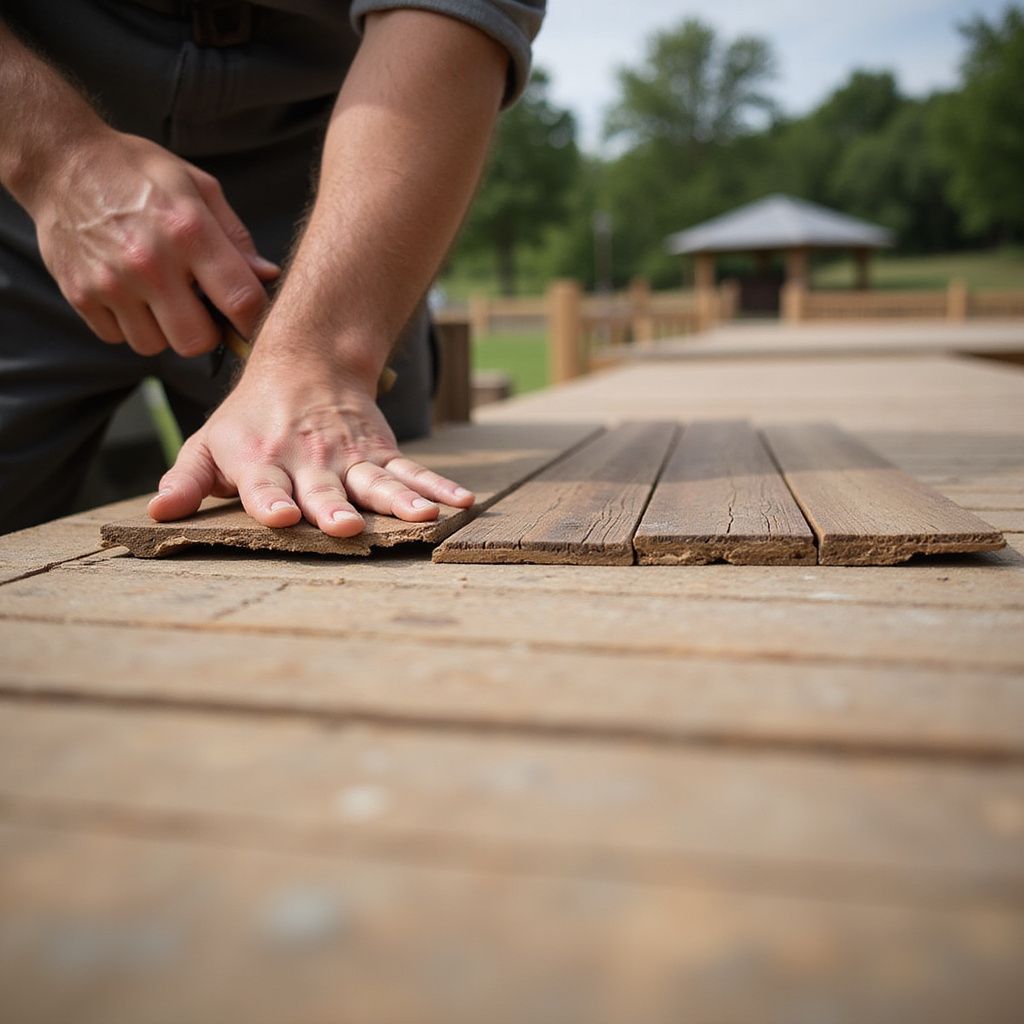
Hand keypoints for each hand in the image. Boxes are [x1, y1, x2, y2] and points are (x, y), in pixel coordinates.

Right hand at [27, 130, 278, 356]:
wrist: (61, 161)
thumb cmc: (138, 173)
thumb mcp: (197, 186)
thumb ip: (235, 237)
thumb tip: (268, 276)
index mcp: (188, 230)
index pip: (241, 301)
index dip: (254, 320)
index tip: (250, 320)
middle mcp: (149, 262)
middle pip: (196, 341)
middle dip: (204, 332)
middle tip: (199, 308)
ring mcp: (111, 282)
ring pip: (155, 346)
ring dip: (163, 330)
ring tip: (159, 297)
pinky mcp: (80, 294)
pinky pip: (118, 338)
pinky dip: (127, 325)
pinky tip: (129, 294)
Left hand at [146, 358, 474, 534]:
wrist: (306, 361)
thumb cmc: (249, 416)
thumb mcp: (208, 443)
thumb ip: (185, 480)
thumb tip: (157, 514)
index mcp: (262, 462)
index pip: (264, 485)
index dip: (270, 501)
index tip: (277, 516)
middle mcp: (309, 462)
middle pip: (324, 488)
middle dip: (335, 508)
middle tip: (345, 526)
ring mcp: (351, 457)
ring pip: (378, 482)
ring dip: (401, 501)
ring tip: (423, 518)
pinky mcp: (382, 453)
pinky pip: (413, 472)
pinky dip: (438, 486)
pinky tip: (461, 502)